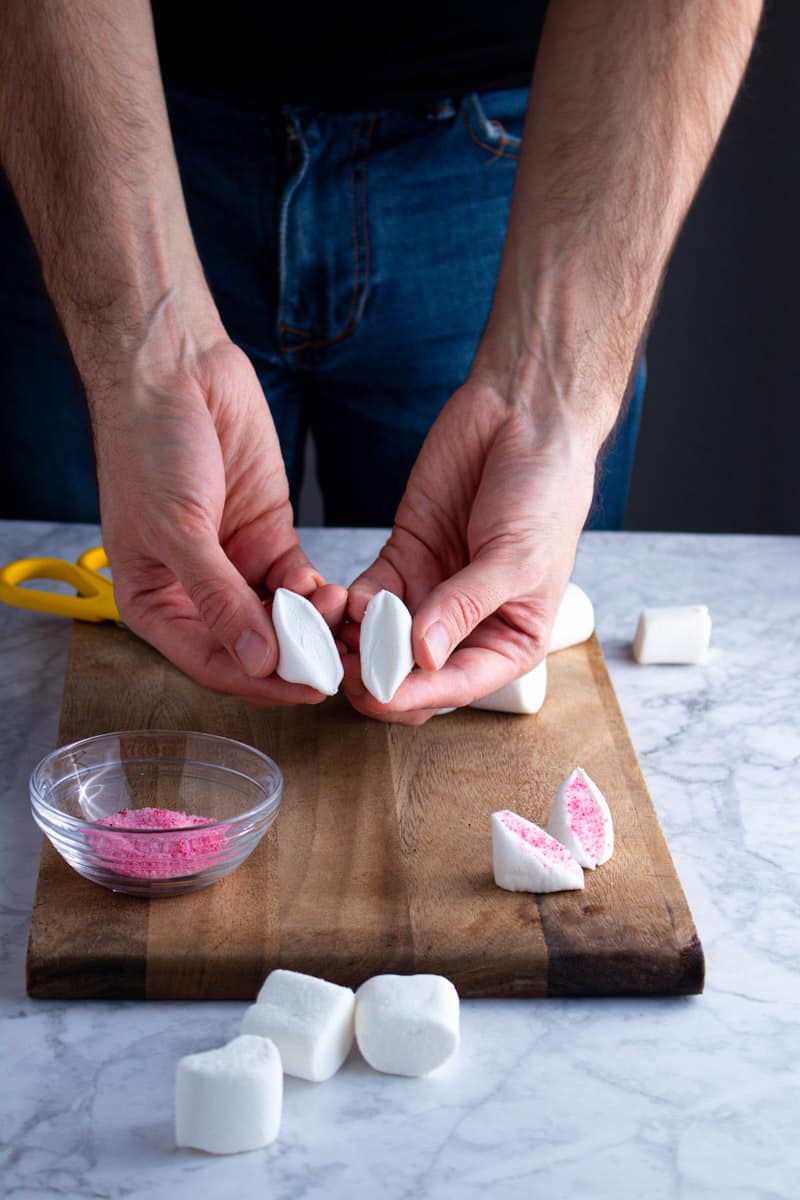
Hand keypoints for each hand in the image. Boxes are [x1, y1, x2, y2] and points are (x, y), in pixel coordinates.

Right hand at [92, 320, 345, 703]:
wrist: (174, 370)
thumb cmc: (148, 447)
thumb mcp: (178, 529)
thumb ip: (218, 599)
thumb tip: (257, 662)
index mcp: (155, 601)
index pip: (211, 662)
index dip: (257, 682)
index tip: (304, 688)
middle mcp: (196, 592)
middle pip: (253, 647)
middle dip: (294, 657)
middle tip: (336, 663)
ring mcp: (236, 565)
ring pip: (282, 619)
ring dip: (312, 626)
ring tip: (339, 620)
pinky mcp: (269, 536)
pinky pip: (299, 583)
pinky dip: (318, 593)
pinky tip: (334, 593)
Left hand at [340, 380, 596, 722]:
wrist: (525, 419)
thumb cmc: (545, 493)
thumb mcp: (516, 558)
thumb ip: (466, 606)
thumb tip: (424, 655)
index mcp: (509, 640)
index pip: (456, 685)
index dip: (415, 695)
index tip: (377, 694)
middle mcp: (467, 627)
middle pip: (412, 673)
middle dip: (378, 675)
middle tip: (346, 669)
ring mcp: (432, 594)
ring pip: (382, 640)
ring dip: (357, 643)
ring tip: (335, 638)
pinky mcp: (404, 559)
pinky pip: (370, 596)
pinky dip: (353, 604)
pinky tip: (347, 601)